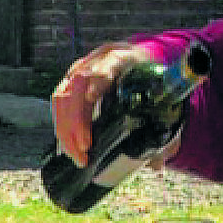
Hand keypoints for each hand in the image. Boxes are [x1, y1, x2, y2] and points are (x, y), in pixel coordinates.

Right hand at [49, 41, 157, 166]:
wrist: (140, 60)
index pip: (110, 63)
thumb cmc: (150, 81)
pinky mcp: (71, 80)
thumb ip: (163, 125)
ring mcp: (81, 68)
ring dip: (66, 127)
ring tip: (76, 154)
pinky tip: (68, 145)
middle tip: (85, 148)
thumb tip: (157, 165)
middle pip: (78, 85)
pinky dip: (61, 124)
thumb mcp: (161, 95)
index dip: (99, 78)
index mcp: (125, 57)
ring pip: (64, 96)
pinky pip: (59, 102)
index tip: (91, 98)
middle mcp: (98, 59)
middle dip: (77, 119)